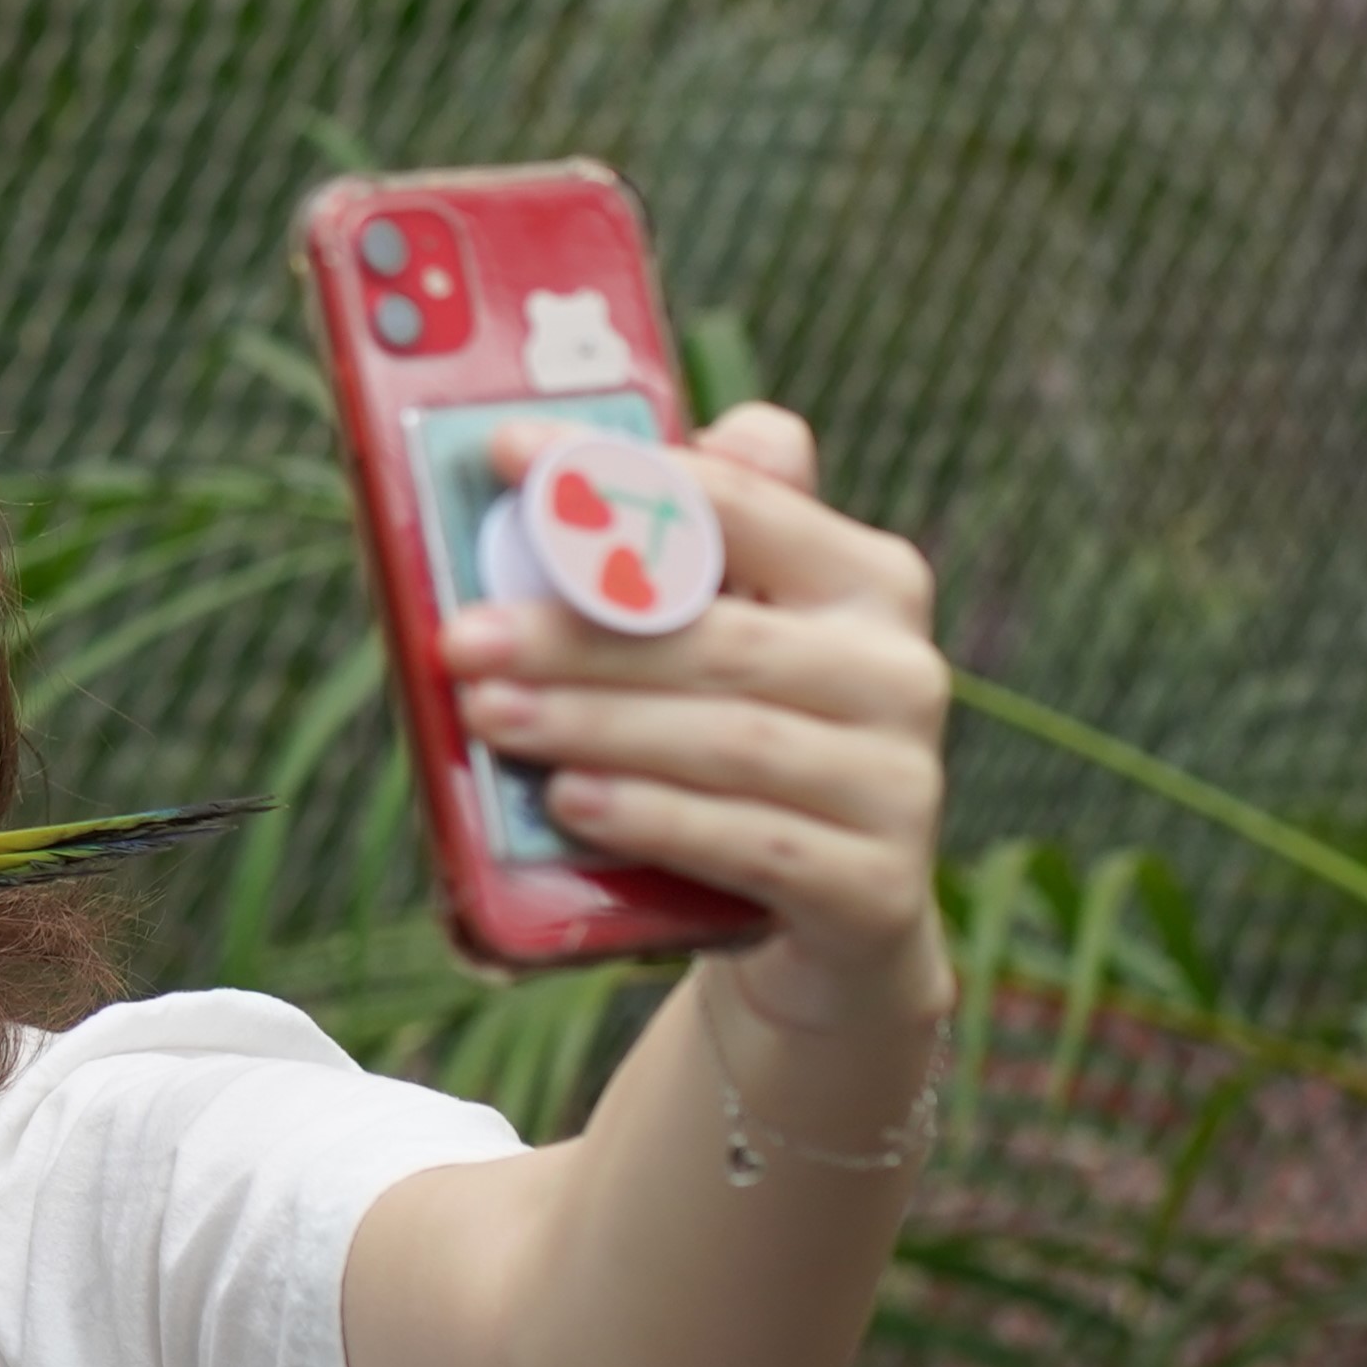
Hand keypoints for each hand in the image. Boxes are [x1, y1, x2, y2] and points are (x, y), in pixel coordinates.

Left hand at [440, 402, 953, 1038]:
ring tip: (489, 715)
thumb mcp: (709, 640)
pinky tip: (569, 800)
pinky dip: (651, 816)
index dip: (622, 478)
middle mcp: (899, 670)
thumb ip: (664, 553)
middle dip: (578, 635)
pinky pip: (751, 842)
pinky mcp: (879, 886)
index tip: (508, 456)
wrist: (824, 910)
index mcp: (864, 577)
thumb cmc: (732, 738)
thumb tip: (543, 462)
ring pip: (729, 741)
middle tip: (465, 639)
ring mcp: (902, 783)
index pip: (742, 501)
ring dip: (594, 724)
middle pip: (721, 636)